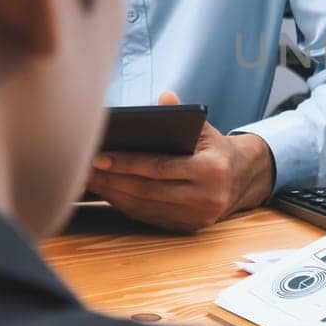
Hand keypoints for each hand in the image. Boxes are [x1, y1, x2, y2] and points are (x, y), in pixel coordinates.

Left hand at [87, 91, 275, 232]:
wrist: (242, 179)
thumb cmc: (215, 150)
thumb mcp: (204, 130)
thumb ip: (183, 114)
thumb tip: (165, 97)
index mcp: (212, 170)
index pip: (160, 167)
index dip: (127, 163)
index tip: (99, 158)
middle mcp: (207, 198)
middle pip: (148, 190)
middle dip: (112, 180)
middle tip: (84, 170)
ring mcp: (198, 216)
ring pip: (146, 207)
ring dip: (114, 195)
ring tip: (90, 181)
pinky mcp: (189, 228)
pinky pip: (150, 217)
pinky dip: (126, 205)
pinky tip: (109, 193)